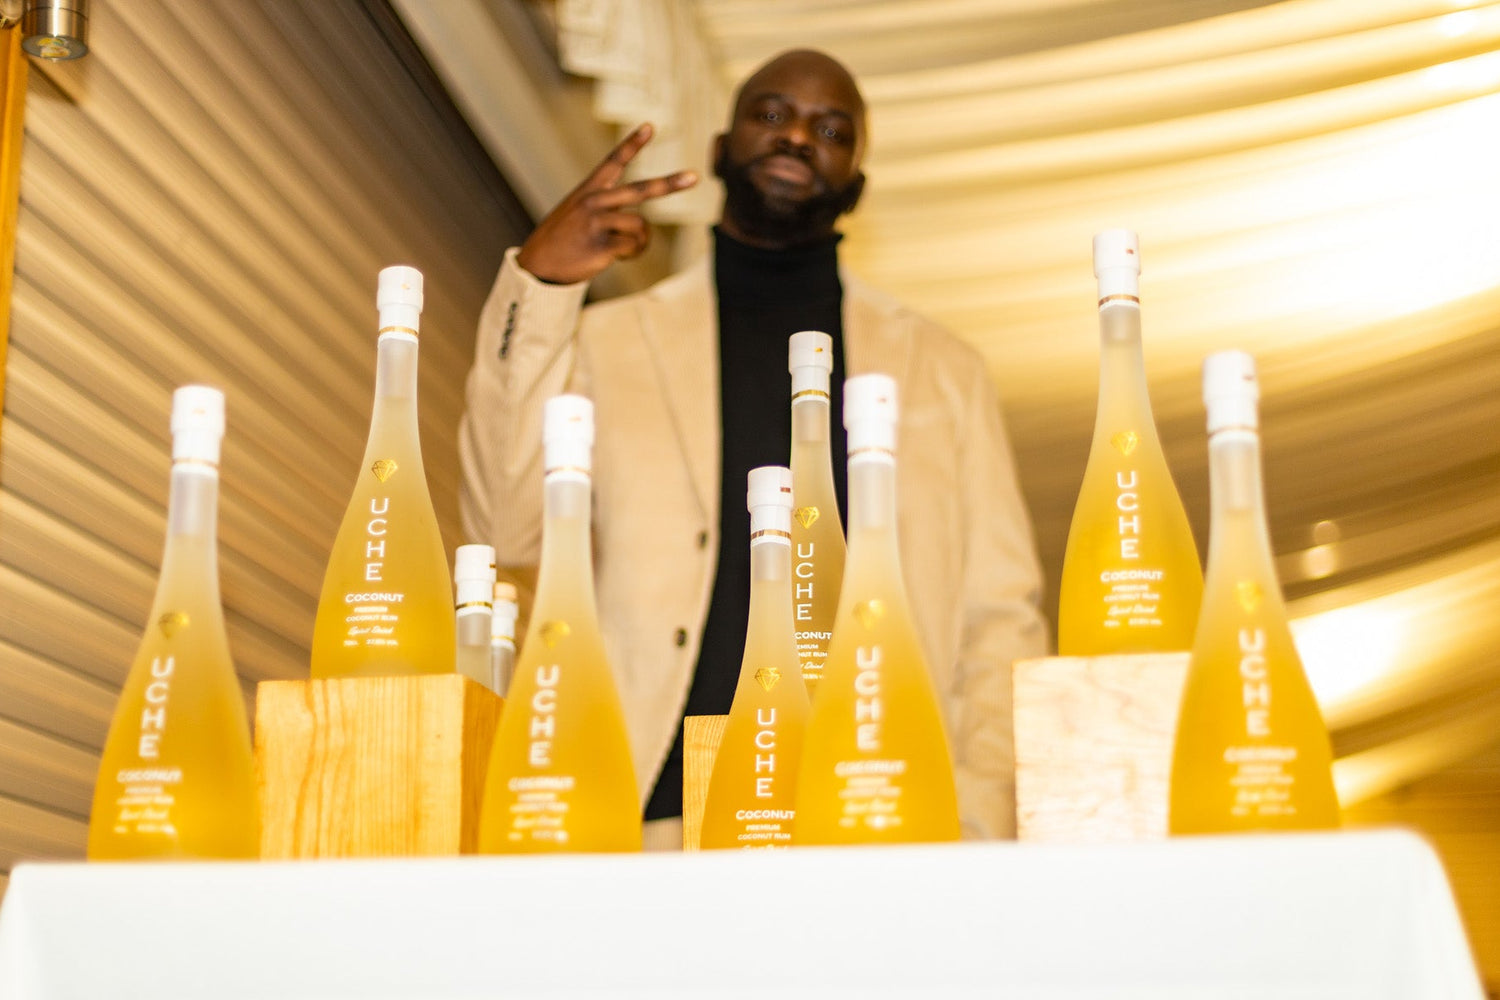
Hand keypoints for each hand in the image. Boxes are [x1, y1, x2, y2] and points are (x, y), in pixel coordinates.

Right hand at [517, 124, 697, 284]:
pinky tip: (620, 256)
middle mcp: (594, 202)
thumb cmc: (561, 241)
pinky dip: (633, 253)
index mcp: (589, 190)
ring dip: (641, 240)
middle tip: (694, 177)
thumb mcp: (576, 215)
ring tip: (627, 248)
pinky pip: (633, 245)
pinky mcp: (600, 245)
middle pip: (640, 190)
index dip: (632, 144)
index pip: (613, 161)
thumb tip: (642, 227)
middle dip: (669, 185)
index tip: (650, 126)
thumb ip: (606, 211)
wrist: (537, 265)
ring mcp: (597, 222)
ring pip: (641, 225)